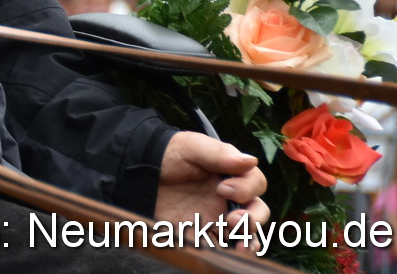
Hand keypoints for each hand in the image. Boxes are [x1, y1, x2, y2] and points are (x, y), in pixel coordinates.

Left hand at [153, 131, 268, 244]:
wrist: (138, 172)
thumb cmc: (167, 153)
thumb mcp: (190, 146)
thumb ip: (218, 153)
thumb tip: (251, 160)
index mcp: (230, 173)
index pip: (255, 183)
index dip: (246, 188)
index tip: (222, 189)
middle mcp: (229, 197)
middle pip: (257, 210)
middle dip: (253, 218)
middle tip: (232, 219)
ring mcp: (217, 215)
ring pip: (247, 233)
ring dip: (249, 240)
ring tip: (239, 246)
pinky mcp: (202, 231)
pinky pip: (223, 246)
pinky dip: (228, 251)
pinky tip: (223, 251)